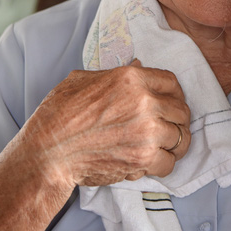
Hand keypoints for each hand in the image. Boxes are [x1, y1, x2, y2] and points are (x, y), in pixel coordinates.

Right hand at [17, 59, 191, 190]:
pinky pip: (169, 163)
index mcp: (131, 78)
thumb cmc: (59, 115)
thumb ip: (115, 74)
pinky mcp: (143, 159)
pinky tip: (151, 162)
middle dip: (176, 120)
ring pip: (180, 138)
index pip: (171, 82)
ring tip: (162, 147)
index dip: (174, 94)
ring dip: (172, 144)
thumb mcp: (83, 80)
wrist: (48, 153)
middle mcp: (145, 102)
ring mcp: (147, 132)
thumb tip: (139, 65)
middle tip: (168, 128)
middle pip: (182, 111)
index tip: (170, 103)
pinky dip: (162, 164)